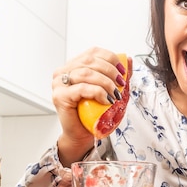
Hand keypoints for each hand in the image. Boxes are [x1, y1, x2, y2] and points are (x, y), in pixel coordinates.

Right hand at [51, 47, 129, 164]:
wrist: (82, 134)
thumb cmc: (93, 112)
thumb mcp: (109, 90)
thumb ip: (117, 75)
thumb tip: (128, 59)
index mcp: (73, 66)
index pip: (92, 52)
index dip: (110, 58)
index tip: (123, 71)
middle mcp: (63, 72)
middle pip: (90, 61)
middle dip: (110, 71)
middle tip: (121, 84)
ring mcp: (58, 84)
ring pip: (85, 73)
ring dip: (106, 82)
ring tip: (115, 94)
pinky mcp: (59, 97)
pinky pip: (81, 88)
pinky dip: (98, 92)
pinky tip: (106, 100)